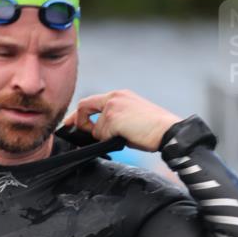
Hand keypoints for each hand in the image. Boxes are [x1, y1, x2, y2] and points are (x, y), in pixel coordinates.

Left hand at [62, 89, 182, 151]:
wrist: (167, 130)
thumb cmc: (153, 129)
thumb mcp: (130, 119)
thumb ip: (113, 121)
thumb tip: (98, 134)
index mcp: (119, 95)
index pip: (91, 101)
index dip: (78, 114)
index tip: (71, 123)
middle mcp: (114, 97)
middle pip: (84, 107)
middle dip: (78, 122)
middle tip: (78, 134)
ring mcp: (112, 106)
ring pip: (95, 128)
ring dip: (105, 137)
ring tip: (124, 137)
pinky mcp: (112, 117)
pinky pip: (101, 135)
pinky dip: (110, 141)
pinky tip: (125, 138)